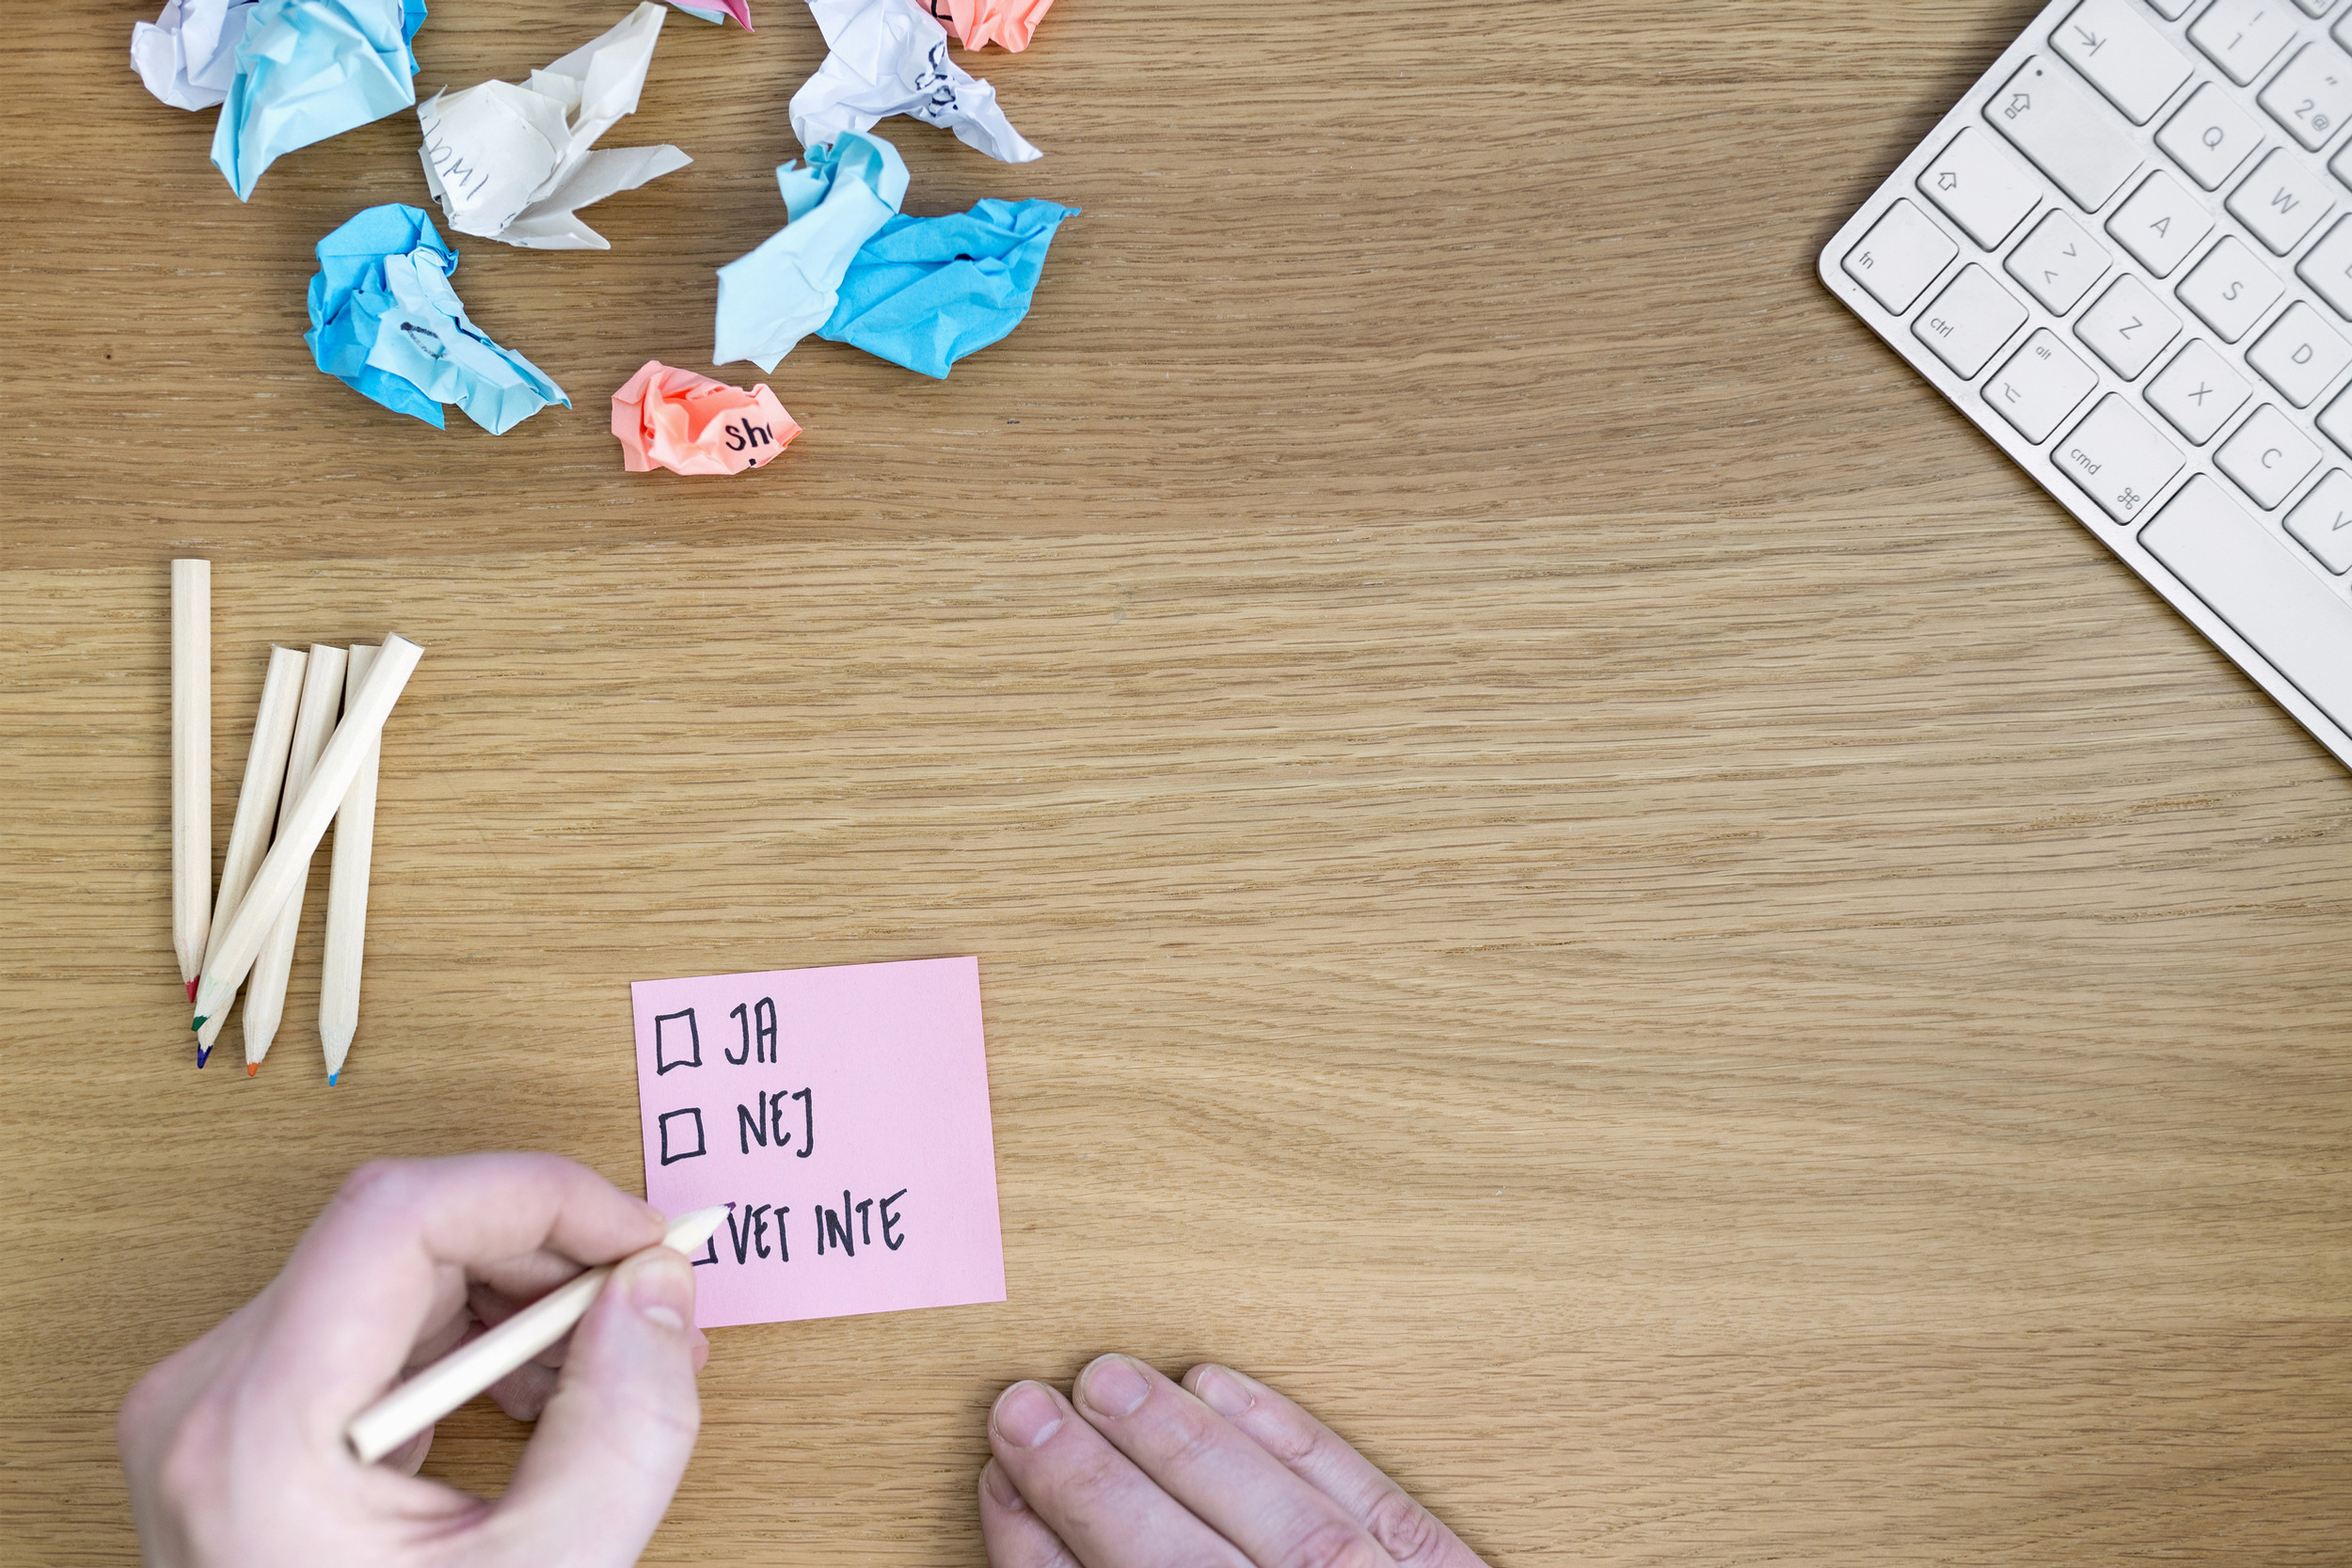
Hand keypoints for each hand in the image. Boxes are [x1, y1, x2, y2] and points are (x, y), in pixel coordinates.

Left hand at [118, 1153, 709, 1567]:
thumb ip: (625, 1426)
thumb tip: (660, 1293)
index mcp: (253, 1432)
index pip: (398, 1215)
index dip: (541, 1197)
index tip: (642, 1239)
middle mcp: (207, 1399)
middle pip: (401, 1233)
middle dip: (550, 1254)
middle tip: (652, 1308)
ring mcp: (214, 1410)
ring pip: (395, 1269)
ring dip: (522, 1298)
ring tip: (607, 1374)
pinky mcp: (244, 1424)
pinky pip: (375, 1323)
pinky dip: (475, 1340)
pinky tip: (544, 1401)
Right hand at [979, 1356, 1488, 1566]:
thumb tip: (1047, 1559)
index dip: (1045, 1560)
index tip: (999, 1496)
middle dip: (1097, 1486)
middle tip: (1023, 1413)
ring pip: (1283, 1522)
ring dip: (1183, 1443)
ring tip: (1108, 1382)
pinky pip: (1363, 1498)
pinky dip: (1289, 1436)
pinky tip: (1224, 1389)